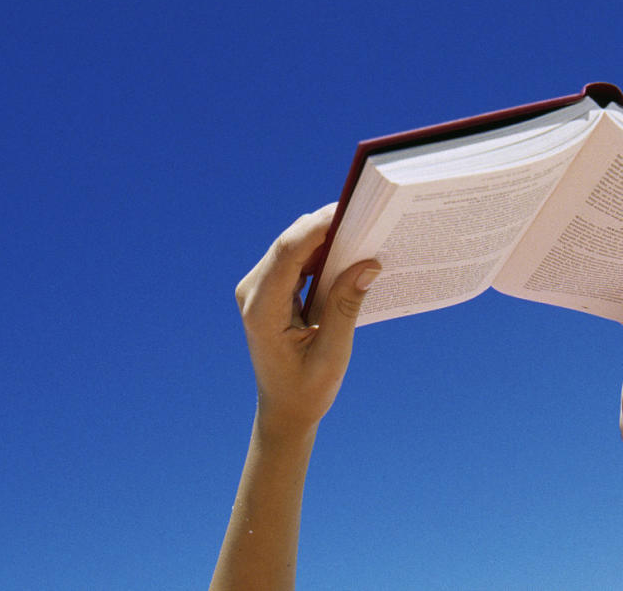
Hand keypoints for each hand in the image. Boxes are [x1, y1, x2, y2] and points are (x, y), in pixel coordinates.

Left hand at [234, 203, 380, 437]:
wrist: (284, 410)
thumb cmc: (306, 389)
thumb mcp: (332, 352)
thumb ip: (346, 306)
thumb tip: (369, 264)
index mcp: (261, 310)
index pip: (288, 253)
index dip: (318, 228)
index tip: (350, 212)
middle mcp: (253, 292)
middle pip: (290, 242)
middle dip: (326, 226)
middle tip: (366, 215)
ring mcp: (259, 288)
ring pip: (293, 245)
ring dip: (326, 236)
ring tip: (362, 230)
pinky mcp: (271, 289)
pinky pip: (295, 258)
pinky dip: (321, 251)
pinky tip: (348, 250)